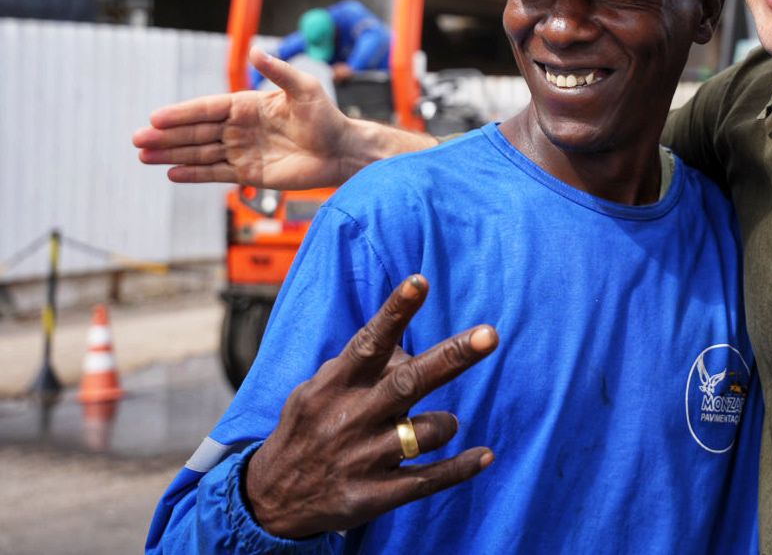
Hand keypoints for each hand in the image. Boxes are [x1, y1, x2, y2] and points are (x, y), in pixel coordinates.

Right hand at [133, 47, 356, 188]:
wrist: (342, 151)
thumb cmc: (326, 117)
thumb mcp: (304, 89)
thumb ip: (278, 71)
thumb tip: (254, 49)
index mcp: (248, 105)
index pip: (207, 109)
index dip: (182, 114)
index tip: (156, 118)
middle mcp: (240, 128)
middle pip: (196, 132)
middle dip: (167, 136)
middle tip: (138, 140)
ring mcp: (242, 151)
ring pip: (200, 153)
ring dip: (172, 154)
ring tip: (144, 156)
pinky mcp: (249, 174)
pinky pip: (216, 173)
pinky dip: (194, 173)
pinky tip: (172, 173)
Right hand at [244, 275, 498, 537]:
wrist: (271, 499)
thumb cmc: (311, 427)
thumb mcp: (320, 390)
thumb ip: (363, 368)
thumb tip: (409, 349)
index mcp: (336, 385)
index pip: (369, 342)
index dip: (395, 312)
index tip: (420, 282)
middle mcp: (350, 418)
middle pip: (408, 383)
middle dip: (451, 358)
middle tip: (490, 335)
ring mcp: (363, 459)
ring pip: (428, 431)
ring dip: (445, 424)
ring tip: (440, 425)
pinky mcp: (373, 496)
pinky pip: (429, 479)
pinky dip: (460, 468)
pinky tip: (485, 456)